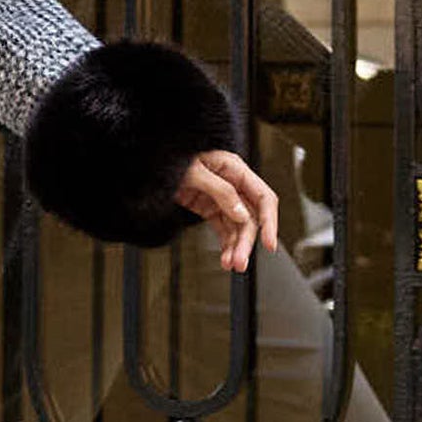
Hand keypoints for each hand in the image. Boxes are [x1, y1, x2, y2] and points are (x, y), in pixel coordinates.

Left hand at [175, 147, 279, 271]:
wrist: (151, 161)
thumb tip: (242, 213)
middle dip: (246, 242)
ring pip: (237, 227)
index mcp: (234, 169)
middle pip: (250, 218)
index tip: (269, 243)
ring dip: (235, 248)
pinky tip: (225, 257)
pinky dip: (225, 244)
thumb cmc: (172, 157)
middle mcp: (232, 184)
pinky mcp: (209, 208)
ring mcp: (221, 198)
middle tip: (240, 261)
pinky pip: (223, 229)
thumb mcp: (195, 171)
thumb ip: (221, 191)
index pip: (263, 198)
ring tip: (231, 264)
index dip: (269, 222)